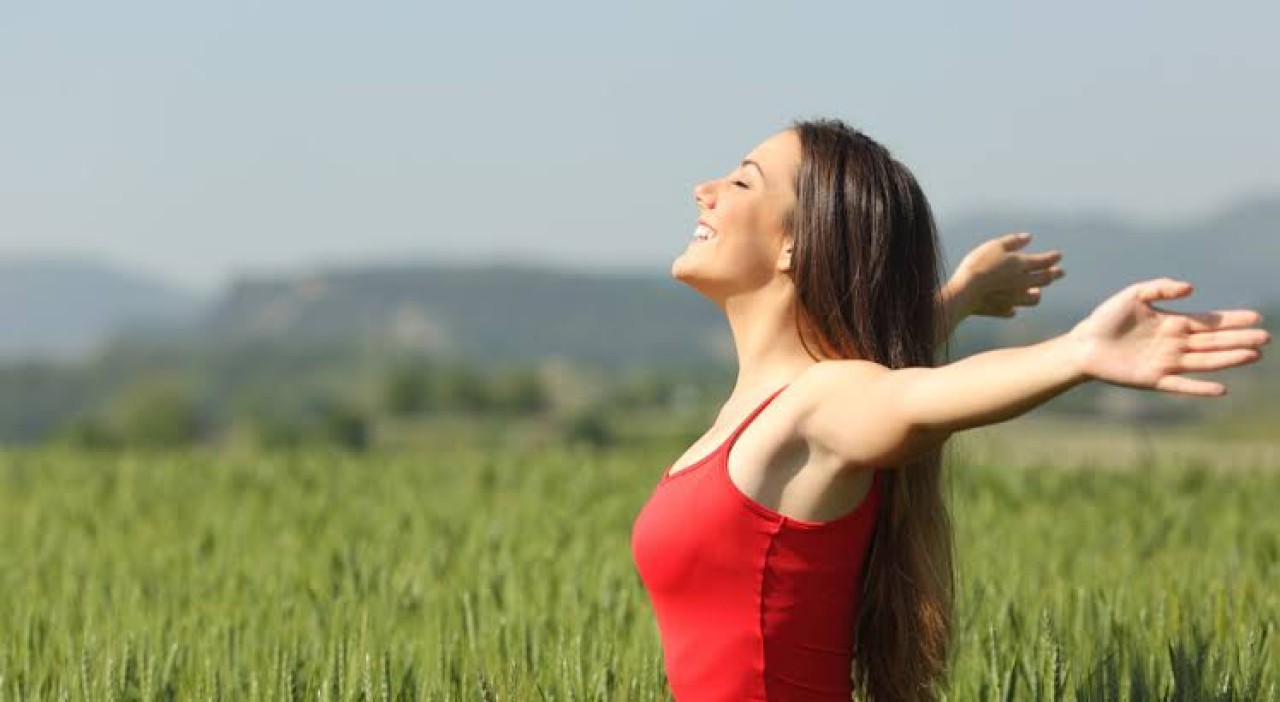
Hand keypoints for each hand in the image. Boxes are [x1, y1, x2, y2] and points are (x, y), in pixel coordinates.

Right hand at [950, 232, 1064, 317]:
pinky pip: (1012, 310)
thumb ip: (1012, 241)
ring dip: (1036, 293)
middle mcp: (1022, 283)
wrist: (965, 292)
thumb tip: (1028, 237)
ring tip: (1038, 292)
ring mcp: (1013, 298)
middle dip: (1053, 275)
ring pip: (1032, 298)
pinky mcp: (1001, 310)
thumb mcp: (994, 246)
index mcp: (1021, 265)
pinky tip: (1012, 308)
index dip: (1053, 258)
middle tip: (1060, 273)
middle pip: (1044, 280)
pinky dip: (1014, 307)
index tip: (1058, 256)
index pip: (1044, 261)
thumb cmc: (979, 265)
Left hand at [1069, 278, 1269, 395]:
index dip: (1232, 320)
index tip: (1255, 317)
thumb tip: (1191, 289)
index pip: (1209, 322)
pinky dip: (1199, 388)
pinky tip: (1220, 389)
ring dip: (1228, 359)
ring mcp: (1166, 362)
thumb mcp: (1133, 295)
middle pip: (1213, 342)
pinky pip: (1181, 385)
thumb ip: (1160, 287)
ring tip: (1253, 355)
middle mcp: (1175, 344)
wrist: (1082, 344)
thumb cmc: (1106, 318)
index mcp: (1173, 323)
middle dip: (1239, 339)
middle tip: (1265, 337)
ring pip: (1204, 361)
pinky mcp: (1153, 379)